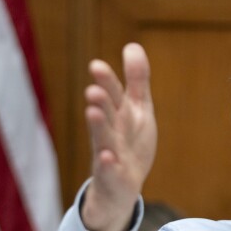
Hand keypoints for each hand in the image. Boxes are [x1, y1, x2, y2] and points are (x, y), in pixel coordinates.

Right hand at [81, 43, 156, 230]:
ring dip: (98, 126)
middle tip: (93, 89)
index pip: (113, 94)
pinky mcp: (114, 176)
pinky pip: (110, 171)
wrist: (121, 184)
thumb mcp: (138, 109)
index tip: (96, 65)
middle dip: (100, 101)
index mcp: (119, 114)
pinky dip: (108, 164)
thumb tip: (133, 46)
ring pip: (103, 139)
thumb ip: (137, 80)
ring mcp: (110, 154)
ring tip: (92, 111)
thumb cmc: (130, 141)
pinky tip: (108, 157)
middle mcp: (111, 131)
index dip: (107, 81)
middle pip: (106, 114)